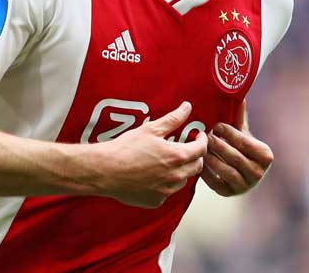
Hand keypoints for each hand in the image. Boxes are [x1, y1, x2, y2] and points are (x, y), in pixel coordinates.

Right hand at [92, 101, 207, 207]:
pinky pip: (168, 192)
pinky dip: (167, 183)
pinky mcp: (156, 201)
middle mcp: (175, 176)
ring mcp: (166, 191)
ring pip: (183, 180)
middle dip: (195, 156)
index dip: (203, 141)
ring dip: (182, 170)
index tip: (199, 136)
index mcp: (177, 156)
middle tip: (187, 147)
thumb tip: (187, 107)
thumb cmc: (126, 148)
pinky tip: (157, 175)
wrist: (105, 171)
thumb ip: (173, 119)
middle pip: (196, 167)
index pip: (201, 150)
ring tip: (170, 161)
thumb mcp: (151, 129)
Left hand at [201, 100, 273, 196]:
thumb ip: (239, 117)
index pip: (244, 142)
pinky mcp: (229, 193)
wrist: (242, 173)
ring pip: (224, 169)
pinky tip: (199, 161)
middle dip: (217, 144)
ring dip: (210, 157)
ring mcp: (245, 186)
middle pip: (233, 156)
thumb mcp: (244, 133)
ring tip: (201, 147)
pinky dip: (205, 171)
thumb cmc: (242, 148)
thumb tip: (239, 96)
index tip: (216, 126)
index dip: (229, 133)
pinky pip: (215, 182)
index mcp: (265, 155)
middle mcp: (258, 173)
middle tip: (205, 135)